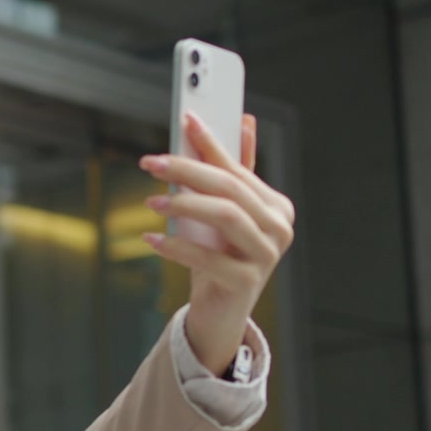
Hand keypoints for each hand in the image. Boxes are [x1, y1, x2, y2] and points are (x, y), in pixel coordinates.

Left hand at [138, 113, 295, 375]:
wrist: (220, 311)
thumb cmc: (220, 256)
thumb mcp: (222, 212)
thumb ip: (232, 170)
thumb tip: (244, 120)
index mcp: (276, 206)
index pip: (237, 168)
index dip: (211, 143)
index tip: (186, 119)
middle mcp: (279, 228)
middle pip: (229, 188)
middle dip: (188, 170)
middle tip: (151, 162)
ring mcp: (267, 256)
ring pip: (226, 216)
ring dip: (184, 204)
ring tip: (151, 202)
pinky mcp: (246, 282)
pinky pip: (208, 258)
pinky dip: (176, 247)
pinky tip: (152, 240)